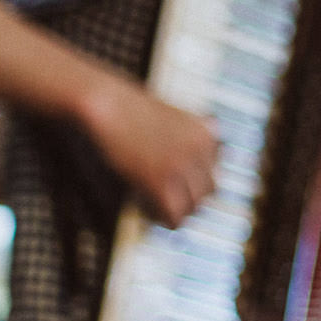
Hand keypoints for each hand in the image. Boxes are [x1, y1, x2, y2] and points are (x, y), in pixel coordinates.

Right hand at [82, 79, 219, 226]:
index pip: (214, 170)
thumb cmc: (131, 111)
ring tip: (151, 202)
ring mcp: (183, 165)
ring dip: (175, 209)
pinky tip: (145, 207)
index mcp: (209, 132)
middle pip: (208, 190)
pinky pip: (174, 216)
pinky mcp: (160, 181)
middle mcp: (202, 149)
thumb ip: (187, 145)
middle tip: (161, 197)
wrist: (106, 102)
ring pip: (193, 206)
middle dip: (187, 197)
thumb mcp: (171, 121)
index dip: (191, 179)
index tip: (171, 182)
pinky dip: (162, 218)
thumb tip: (193, 184)